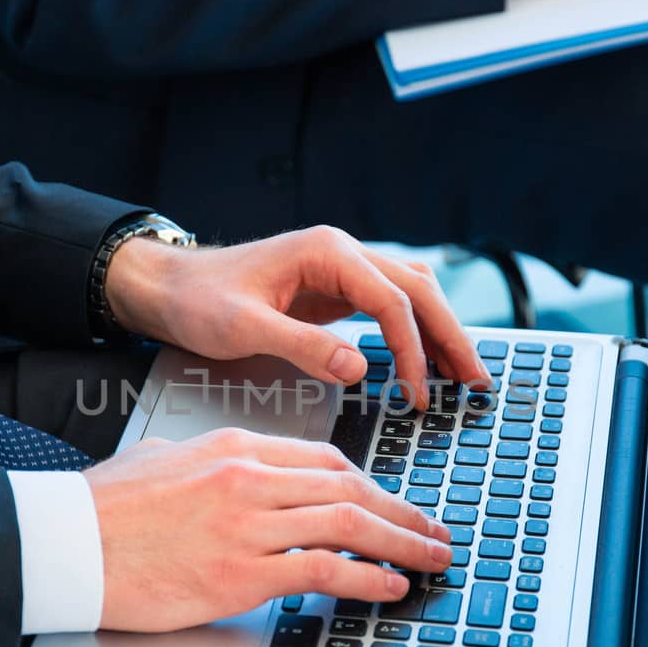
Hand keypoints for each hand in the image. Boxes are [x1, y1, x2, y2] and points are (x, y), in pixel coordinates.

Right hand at [86, 429, 452, 631]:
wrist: (63, 542)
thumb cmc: (103, 507)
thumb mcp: (165, 459)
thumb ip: (213, 464)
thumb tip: (240, 476)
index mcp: (233, 447)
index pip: (324, 459)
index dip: (368, 484)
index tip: (389, 503)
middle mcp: (249, 479)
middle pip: (350, 488)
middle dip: (402, 512)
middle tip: (434, 531)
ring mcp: (248, 525)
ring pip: (349, 524)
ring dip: (401, 543)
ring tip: (431, 558)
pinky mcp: (241, 574)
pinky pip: (324, 570)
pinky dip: (367, 578)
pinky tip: (390, 586)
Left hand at [105, 226, 490, 410]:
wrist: (170, 287)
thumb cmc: (199, 301)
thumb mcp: (244, 327)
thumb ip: (302, 345)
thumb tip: (360, 367)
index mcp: (326, 252)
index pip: (392, 301)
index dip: (413, 350)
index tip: (418, 394)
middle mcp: (342, 253)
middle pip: (419, 291)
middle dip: (451, 336)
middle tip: (477, 381)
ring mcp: (342, 269)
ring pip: (412, 295)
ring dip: (441, 332)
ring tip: (465, 375)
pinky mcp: (336, 289)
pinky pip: (390, 307)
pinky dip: (415, 333)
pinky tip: (428, 361)